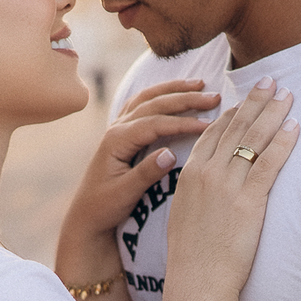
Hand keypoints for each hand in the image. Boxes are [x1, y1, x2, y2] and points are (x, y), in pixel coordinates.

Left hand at [57, 81, 220, 262]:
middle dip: (185, 98)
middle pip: (154, 104)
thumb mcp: (125, 194)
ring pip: (147, 99)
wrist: (86, 216)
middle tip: (214, 97)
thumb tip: (171, 154)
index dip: (183, 123)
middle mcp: (116, 129)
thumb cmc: (104, 208)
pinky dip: (160, 94)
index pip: (155, 124)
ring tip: (199, 84)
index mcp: (117, 140)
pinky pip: (142, 105)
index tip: (208, 125)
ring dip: (173, 90)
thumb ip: (147, 173)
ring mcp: (118, 129)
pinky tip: (173, 92)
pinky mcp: (122, 134)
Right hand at [166, 78, 297, 295]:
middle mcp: (207, 174)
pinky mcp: (249, 202)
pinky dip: (283, 142)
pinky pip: (269, 164)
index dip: (232, 113)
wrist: (197, 281)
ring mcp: (228, 187)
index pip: (213, 134)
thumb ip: (196, 193)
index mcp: (190, 175)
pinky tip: (295, 127)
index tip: (246, 99)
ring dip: (273, 113)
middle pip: (236, 128)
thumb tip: (207, 187)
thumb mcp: (184, 216)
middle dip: (256, 102)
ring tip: (288, 94)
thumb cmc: (192, 257)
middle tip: (271, 80)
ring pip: (253, 140)